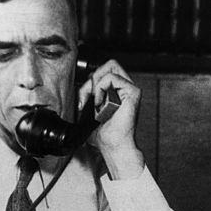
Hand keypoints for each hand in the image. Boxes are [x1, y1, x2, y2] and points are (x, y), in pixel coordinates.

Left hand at [77, 59, 143, 178]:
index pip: (104, 70)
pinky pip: (112, 77)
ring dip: (96, 84)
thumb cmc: (103, 133)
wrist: (112, 145)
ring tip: (96, 102)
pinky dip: (101, 88)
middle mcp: (125, 88)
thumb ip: (86, 97)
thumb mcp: (89, 111)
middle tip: (88, 96)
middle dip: (93, 77)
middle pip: (109, 64)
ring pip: (110, 67)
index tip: (83, 99)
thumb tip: (77, 87)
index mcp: (117, 91)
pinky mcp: (133, 92)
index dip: (90, 80)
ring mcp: (130, 89)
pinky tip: (101, 103)